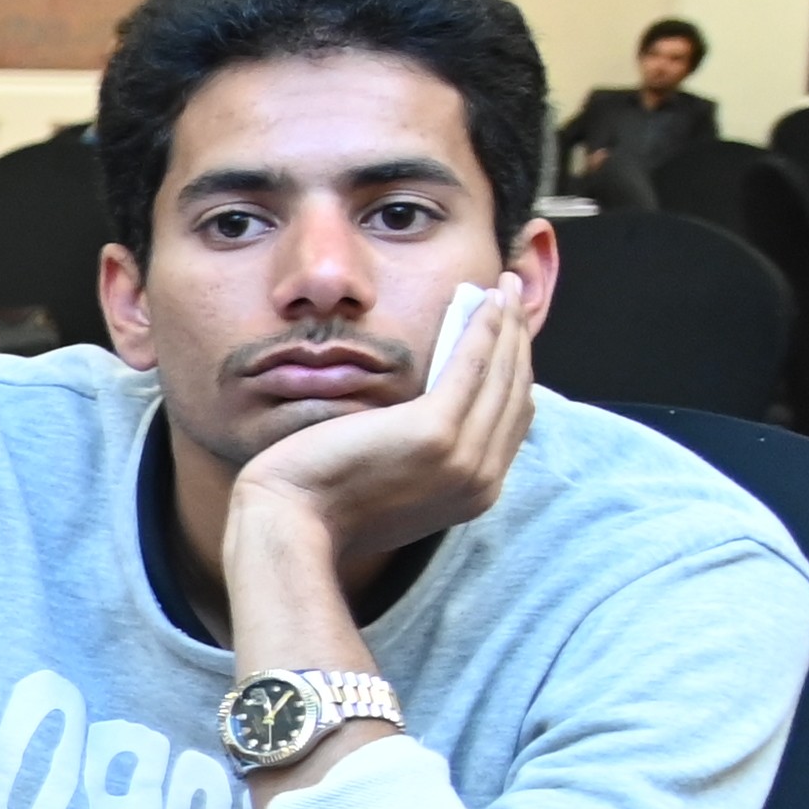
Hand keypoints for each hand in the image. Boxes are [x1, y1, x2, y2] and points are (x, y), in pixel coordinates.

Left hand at [223, 271, 532, 596]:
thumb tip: (430, 422)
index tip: (510, 336)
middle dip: (519, 339)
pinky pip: (472, 367)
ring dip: (508, 324)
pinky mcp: (434, 432)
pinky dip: (484, 329)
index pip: (510, 421)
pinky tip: (485, 300)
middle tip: (514, 294)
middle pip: (515, 394)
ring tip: (506, 286)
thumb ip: (423, 459)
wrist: (289, 522)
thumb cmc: (321, 504)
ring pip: (502, 375)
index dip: (515, 373)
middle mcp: (480, 479)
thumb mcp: (392, 486)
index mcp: (473, 493)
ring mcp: (462, 457)